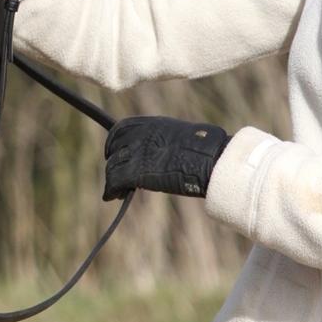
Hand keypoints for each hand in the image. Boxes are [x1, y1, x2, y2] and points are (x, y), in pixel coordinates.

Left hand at [103, 115, 229, 200]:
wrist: (210, 160)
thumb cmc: (206, 150)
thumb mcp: (182, 137)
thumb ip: (166, 141)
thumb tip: (167, 151)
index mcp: (152, 124)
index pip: (122, 129)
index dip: (115, 142)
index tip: (114, 151)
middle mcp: (141, 136)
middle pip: (116, 148)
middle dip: (113, 161)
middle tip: (115, 174)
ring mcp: (137, 153)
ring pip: (113, 166)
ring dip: (113, 179)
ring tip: (116, 191)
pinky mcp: (136, 172)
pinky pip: (115, 181)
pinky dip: (111, 190)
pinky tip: (111, 197)